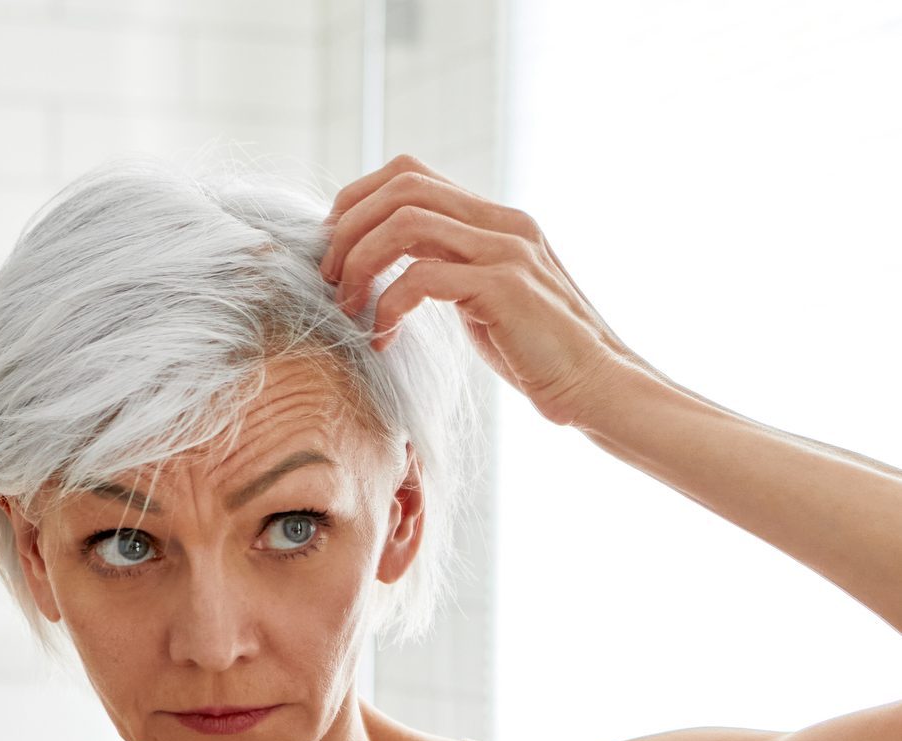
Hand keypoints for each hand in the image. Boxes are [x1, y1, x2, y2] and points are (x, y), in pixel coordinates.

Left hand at [319, 153, 645, 428]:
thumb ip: (446, 268)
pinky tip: (382, 339)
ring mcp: (505, 250)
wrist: (594, 385)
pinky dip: (388, 307)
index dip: (357, 202)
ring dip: (360, 265)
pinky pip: (423, 277)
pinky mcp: (504, 288)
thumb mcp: (481, 298)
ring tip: (347, 310)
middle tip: (328, 280)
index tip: (332, 252)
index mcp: (492, 217)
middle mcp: (500, 221)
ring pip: (405, 223)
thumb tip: (388, 268)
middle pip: (400, 185)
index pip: (409, 174)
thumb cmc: (532, 353)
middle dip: (348, 229)